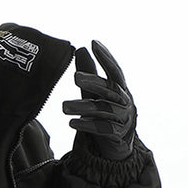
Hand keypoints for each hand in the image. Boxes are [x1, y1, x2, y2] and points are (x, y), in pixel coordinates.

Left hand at [62, 40, 136, 159]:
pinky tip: (72, 123)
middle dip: (93, 82)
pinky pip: (103, 129)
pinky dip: (87, 125)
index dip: (106, 57)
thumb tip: (80, 49)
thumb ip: (89, 74)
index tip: (93, 43)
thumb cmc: (106, 112)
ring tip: (63, 107)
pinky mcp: (117, 135)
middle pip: (109, 89)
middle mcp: (124, 101)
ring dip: (83, 107)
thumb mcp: (96, 93)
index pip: (115, 71)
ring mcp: (123, 118)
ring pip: (103, 110)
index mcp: (120, 89)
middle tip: (75, 77)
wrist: (118, 144)